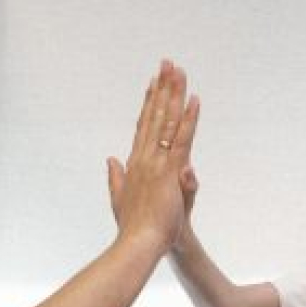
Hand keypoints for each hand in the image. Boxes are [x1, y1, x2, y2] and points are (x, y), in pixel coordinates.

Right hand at [107, 60, 200, 254]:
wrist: (139, 242)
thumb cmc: (133, 226)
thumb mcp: (120, 198)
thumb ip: (116, 177)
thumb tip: (111, 159)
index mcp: (134, 163)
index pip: (143, 126)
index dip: (149, 103)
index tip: (152, 83)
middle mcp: (144, 157)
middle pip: (155, 116)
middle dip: (162, 88)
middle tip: (167, 64)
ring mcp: (156, 161)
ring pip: (167, 121)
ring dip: (174, 94)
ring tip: (179, 71)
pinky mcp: (170, 170)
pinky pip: (181, 138)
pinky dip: (188, 119)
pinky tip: (194, 100)